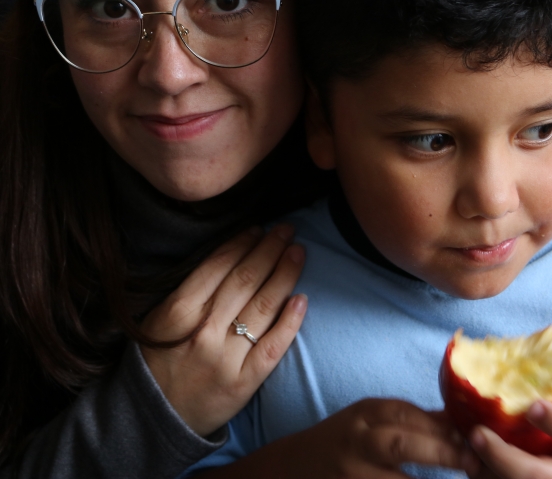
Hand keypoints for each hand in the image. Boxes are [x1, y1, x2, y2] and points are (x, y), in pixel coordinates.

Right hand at [140, 225, 307, 435]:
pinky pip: (271, 347)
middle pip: (245, 280)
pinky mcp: (243, 382)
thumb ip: (189, 293)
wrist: (152, 419)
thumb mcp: (159, 321)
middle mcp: (203, 331)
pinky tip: (302, 300)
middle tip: (287, 230)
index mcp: (178, 311)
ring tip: (298, 253)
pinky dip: (289, 322)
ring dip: (284, 275)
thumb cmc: (158, 363)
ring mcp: (225, 357)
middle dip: (269, 249)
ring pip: (261, 307)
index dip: (243, 243)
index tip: (260, 228)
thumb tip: (228, 258)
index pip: (218, 267)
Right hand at [211, 398, 480, 478]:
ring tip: (465, 476)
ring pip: (395, 478)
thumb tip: (463, 422)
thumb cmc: (344, 440)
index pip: (411, 416)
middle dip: (443, 453)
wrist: (293, 468)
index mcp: (369, 413)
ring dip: (430, 477)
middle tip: (477, 463)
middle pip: (403, 443)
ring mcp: (353, 471)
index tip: (481, 437)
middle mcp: (358, 439)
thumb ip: (414, 420)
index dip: (448, 429)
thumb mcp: (373, 419)